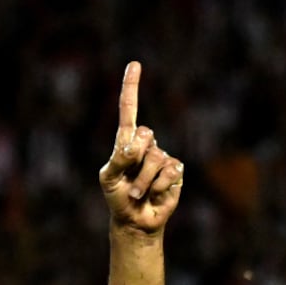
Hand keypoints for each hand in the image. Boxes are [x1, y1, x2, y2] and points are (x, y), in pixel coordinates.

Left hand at [98, 62, 182, 233]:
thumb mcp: (109, 179)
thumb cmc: (118, 197)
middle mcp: (146, 144)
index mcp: (125, 142)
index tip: (134, 65)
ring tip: (139, 193)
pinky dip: (158, 187)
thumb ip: (119, 159)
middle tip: (129, 181)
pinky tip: (155, 193)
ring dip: (143, 181)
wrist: (135, 220)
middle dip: (135, 160)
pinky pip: (169, 172)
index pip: (129, 111)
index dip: (131, 88)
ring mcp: (162, 156)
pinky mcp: (176, 170)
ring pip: (155, 158)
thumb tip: (138, 144)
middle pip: (145, 135)